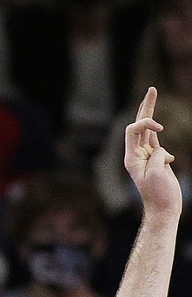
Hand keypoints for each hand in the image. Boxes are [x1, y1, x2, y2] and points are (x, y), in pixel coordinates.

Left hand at [124, 87, 180, 219]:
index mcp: (131, 157)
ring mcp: (145, 157)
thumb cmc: (159, 194)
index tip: (161, 129)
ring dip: (150, 115)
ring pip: (147, 131)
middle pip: (138, 125)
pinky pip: (156, 144)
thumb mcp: (156, 174)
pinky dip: (161, 141)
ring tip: (151, 94)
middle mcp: (136, 155)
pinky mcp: (155, 160)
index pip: (133, 130)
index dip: (146, 123)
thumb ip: (156, 156)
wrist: (164, 208)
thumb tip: (161, 151)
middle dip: (146, 107)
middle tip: (152, 89)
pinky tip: (166, 152)